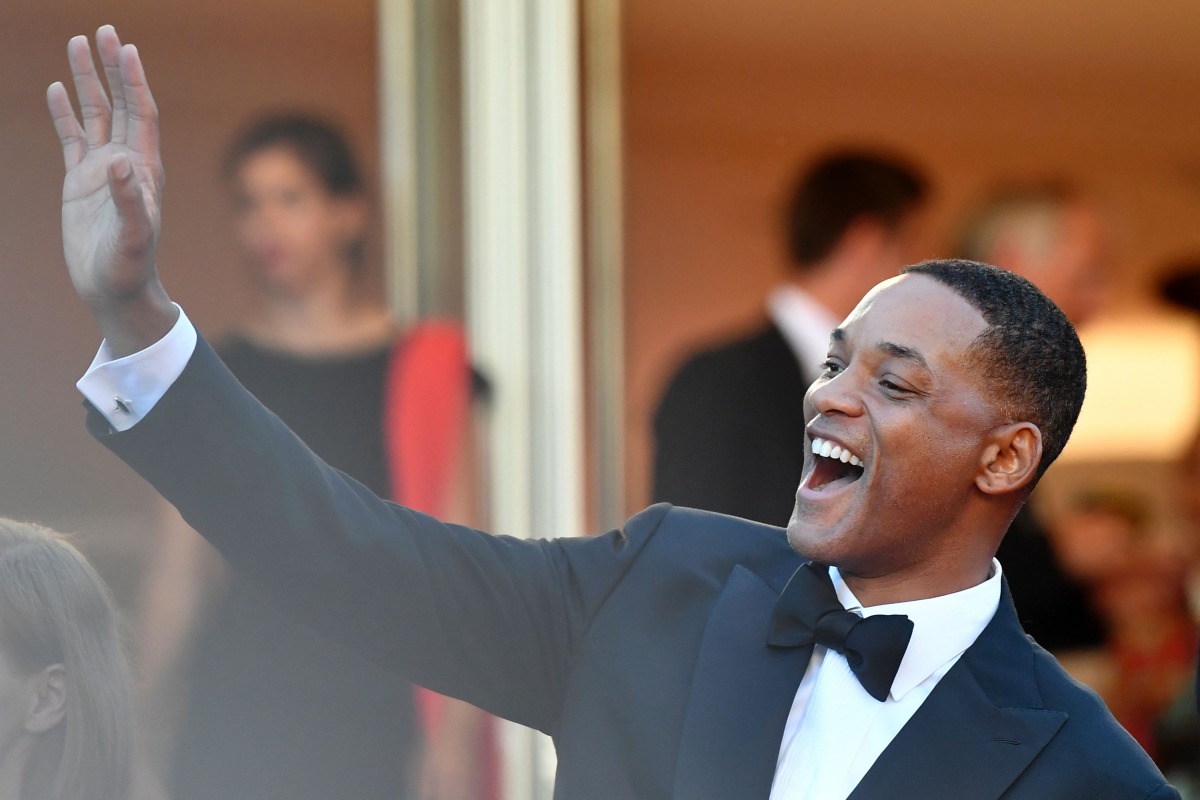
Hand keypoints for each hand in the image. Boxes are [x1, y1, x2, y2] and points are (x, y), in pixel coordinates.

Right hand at [47, 25, 175, 355]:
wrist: (114, 288)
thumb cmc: (130, 267)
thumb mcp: (133, 236)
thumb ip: (129, 201)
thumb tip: (118, 163)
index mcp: (144, 169)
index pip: (141, 113)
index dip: (134, 81)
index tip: (127, 48)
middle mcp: (126, 163)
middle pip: (119, 103)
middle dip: (113, 67)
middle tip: (104, 29)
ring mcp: (102, 170)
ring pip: (94, 114)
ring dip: (88, 80)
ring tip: (79, 43)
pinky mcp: (80, 182)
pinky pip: (72, 137)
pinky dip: (65, 112)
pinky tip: (57, 89)